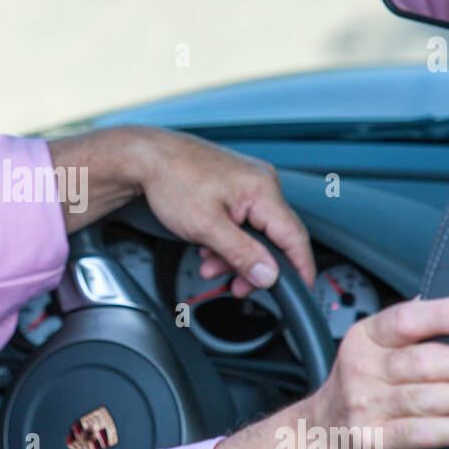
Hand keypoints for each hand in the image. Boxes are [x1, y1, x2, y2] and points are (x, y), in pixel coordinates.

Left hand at [134, 129, 314, 294]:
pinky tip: (208, 245)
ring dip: (235, 254)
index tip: (301, 290)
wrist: (146, 158)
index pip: (295, 237)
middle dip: (253, 266)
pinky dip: (228, 239)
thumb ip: (242, 254)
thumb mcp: (206, 227)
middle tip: (236, 286)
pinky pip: (243, 220)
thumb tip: (269, 275)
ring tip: (209, 263)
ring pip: (255, 232)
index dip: (301, 268)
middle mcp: (262, 182)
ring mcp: (249, 182)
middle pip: (274, 237)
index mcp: (262, 189)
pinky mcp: (236, 186)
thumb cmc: (171, 179)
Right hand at [308, 295, 448, 448]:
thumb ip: (406, 327)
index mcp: (366, 339)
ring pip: (427, 398)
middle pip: (424, 361)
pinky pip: (420, 434)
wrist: (319, 439)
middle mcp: (363, 369)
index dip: (443, 315)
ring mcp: (366, 406)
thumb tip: (448, 301)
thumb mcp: (371, 350)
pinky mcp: (374, 441)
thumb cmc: (358, 390)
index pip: (406, 320)